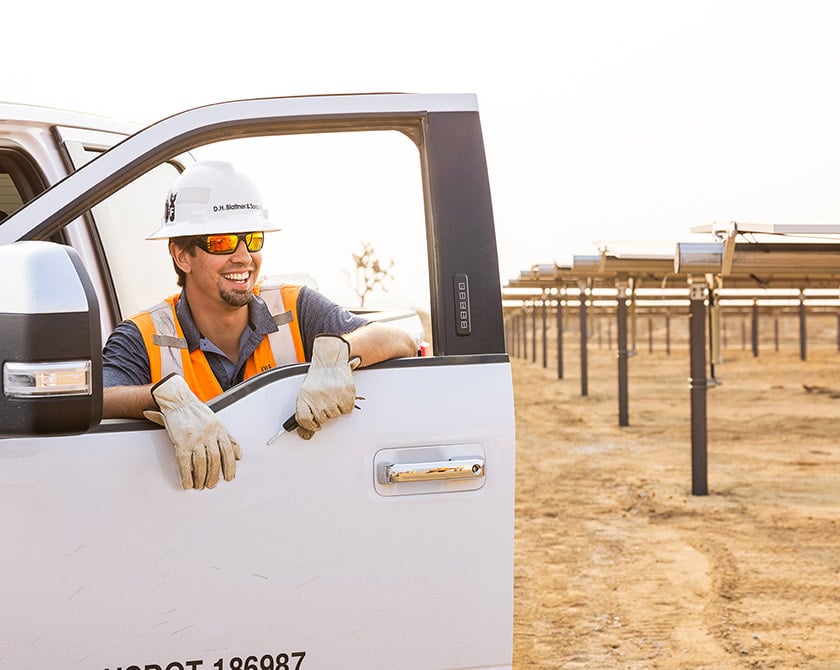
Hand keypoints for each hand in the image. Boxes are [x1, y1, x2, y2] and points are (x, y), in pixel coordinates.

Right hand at [144, 374, 241, 488]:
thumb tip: (238, 455)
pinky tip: (187, 483)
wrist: (179, 401)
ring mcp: (195, 439)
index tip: (229, 477)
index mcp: (219, 429)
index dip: (229, 467)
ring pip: (201, 464)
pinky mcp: (181, 442)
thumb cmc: (197, 412)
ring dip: (201, 478)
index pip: (228, 452)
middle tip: (212, 485)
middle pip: (215, 460)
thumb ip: (228, 439)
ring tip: (201, 485)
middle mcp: (209, 434)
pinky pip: (185, 463)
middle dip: (214, 475)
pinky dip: (186, 476)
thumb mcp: (217, 423)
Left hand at [295, 334, 360, 438]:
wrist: (329, 361)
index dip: (309, 426)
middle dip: (325, 414)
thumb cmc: (318, 376)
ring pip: (336, 415)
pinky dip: (346, 405)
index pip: (304, 420)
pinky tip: (341, 396)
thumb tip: (306, 433)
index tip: (314, 425)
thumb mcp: (306, 392)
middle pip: (322, 419)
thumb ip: (306, 410)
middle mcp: (317, 397)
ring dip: (336, 408)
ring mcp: (331, 396)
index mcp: (304, 397)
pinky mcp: (345, 394)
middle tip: (326, 402)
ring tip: (333, 396)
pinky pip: (347, 410)